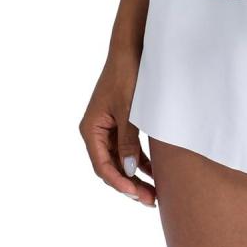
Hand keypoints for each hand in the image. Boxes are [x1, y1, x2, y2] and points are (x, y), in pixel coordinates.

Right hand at [79, 50, 156, 206]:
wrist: (132, 47)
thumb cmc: (127, 74)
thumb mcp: (129, 109)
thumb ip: (128, 140)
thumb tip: (130, 171)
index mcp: (91, 129)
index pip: (103, 166)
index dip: (121, 183)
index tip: (138, 194)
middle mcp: (96, 130)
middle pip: (111, 166)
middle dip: (130, 184)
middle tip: (151, 200)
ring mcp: (108, 126)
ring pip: (121, 159)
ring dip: (137, 174)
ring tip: (155, 191)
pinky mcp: (121, 121)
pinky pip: (128, 147)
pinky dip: (140, 159)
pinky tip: (155, 170)